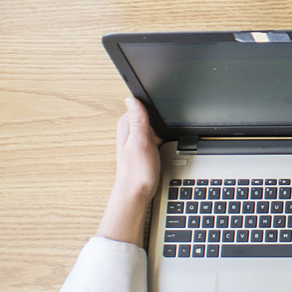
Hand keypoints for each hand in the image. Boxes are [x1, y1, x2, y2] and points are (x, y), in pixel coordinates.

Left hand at [98, 97, 167, 245]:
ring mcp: (137, 135)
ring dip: (164, 129)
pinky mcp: (145, 143)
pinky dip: (164, 137)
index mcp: (126, 123)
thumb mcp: (140, 143)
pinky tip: (164, 147)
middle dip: (163, 120)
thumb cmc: (137, 172)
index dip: (158, 108)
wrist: (137, 192)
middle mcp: (130, 127)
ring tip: (162, 144)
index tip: (164, 120)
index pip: (145, 103)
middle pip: (153, 112)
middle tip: (161, 137)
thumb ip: (137, 120)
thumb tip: (131, 99)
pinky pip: (159, 133)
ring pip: (157, 123)